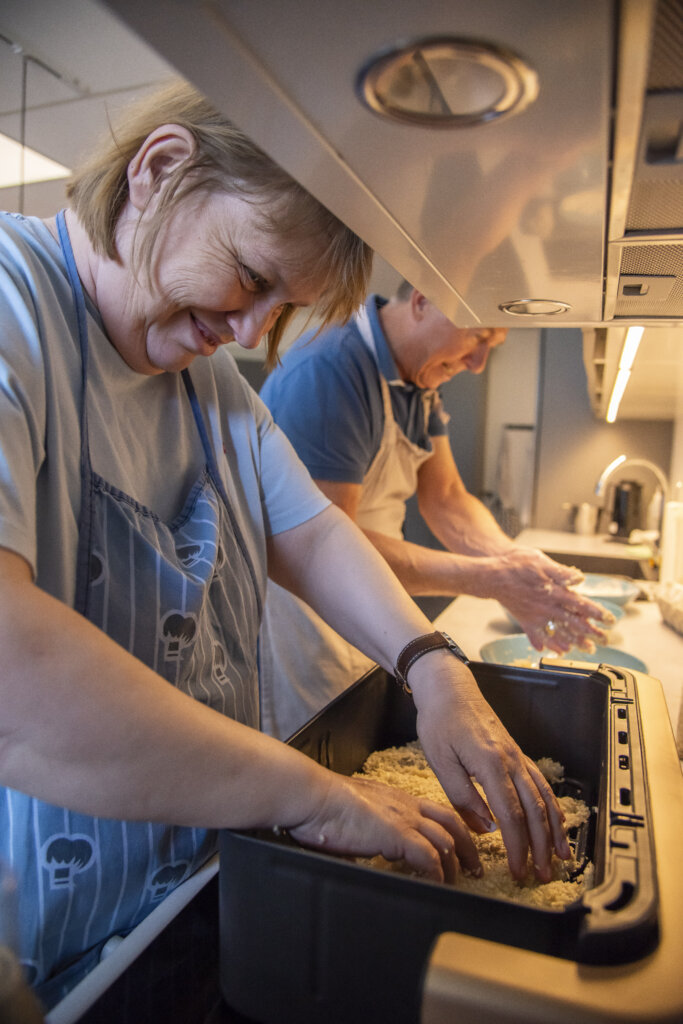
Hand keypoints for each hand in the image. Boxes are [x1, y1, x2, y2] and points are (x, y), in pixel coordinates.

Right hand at [286, 774, 480, 882]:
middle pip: (451, 822)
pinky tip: (437, 885)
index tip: (458, 846)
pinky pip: (429, 856)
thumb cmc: (322, 806)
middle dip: (468, 846)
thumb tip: (357, 852)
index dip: (451, 829)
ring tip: (460, 881)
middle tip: (474, 867)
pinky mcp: (397, 834)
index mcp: (396, 798)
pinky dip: (437, 873)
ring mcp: (404, 818)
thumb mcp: (353, 816)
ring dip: (457, 863)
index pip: (434, 811)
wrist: (313, 796)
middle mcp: (405, 805)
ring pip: (446, 839)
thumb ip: (364, 832)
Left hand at [407, 652, 570, 882]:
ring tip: (561, 857)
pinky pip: (541, 784)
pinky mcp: (517, 753)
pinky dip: (553, 807)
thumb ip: (462, 796)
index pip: (511, 815)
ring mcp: (517, 756)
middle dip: (542, 847)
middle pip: (535, 811)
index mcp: (490, 764)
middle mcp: (511, 760)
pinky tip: (556, 823)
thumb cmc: (439, 721)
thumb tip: (487, 828)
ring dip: (554, 830)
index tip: (518, 870)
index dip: (517, 846)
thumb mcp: (440, 761)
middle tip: (543, 875)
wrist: (449, 688)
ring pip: (544, 798)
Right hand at [482, 547, 613, 653]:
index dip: (597, 613)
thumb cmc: (516, 564)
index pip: (580, 604)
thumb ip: (561, 572)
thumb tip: (579, 579)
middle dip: (591, 632)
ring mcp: (536, 616)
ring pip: (558, 632)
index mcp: (554, 591)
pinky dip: (549, 644)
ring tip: (587, 649)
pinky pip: (538, 636)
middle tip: (605, 639)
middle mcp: (546, 606)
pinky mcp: (525, 620)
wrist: (492, 575)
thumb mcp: (540, 561)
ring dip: (575, 641)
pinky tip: (558, 650)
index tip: (610, 620)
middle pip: (573, 622)